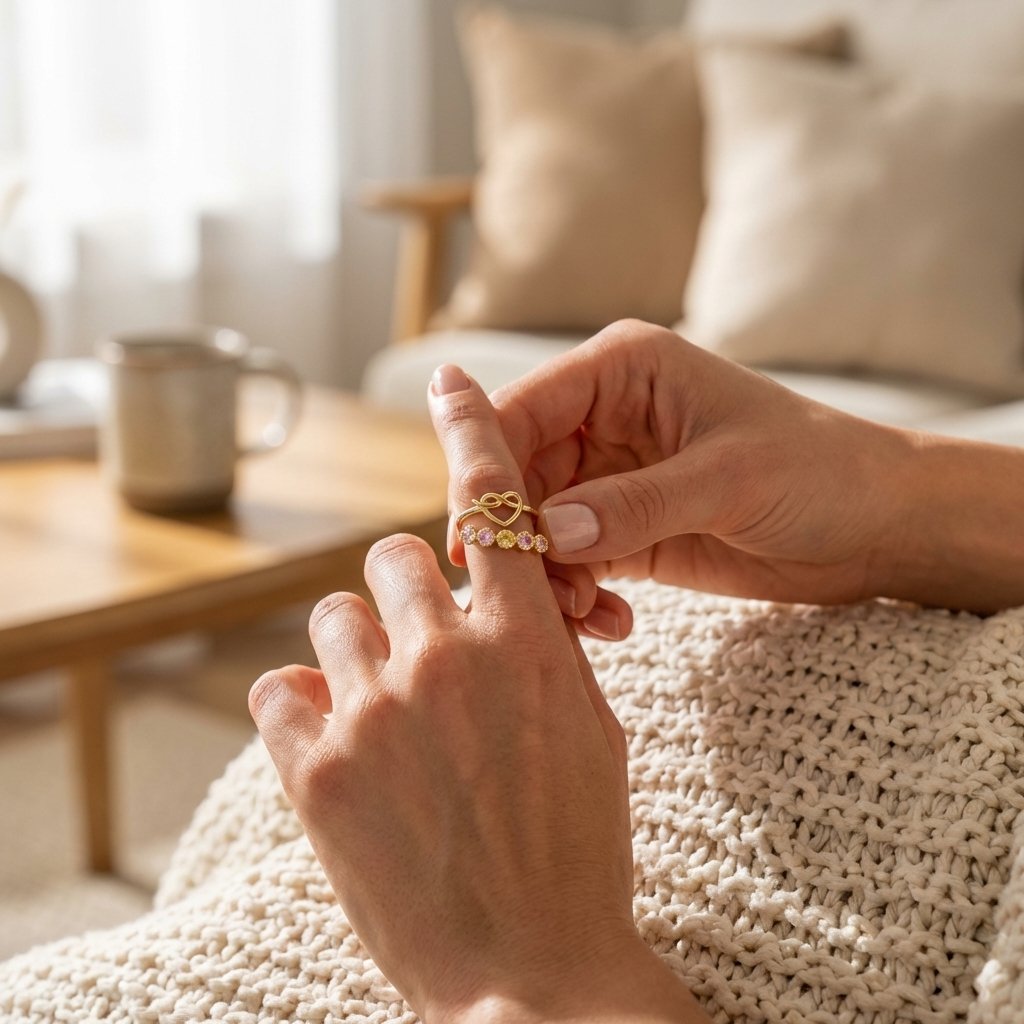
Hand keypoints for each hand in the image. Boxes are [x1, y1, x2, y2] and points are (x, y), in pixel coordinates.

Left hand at [249, 367, 706, 1022]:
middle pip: (393, 557)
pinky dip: (300, 710)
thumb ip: (544, 651)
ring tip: (382, 714)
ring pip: (331, 618)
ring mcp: (374, 712)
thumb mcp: (590, 731)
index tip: (451, 380)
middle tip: (423, 652)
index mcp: (528, 642)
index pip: (497, 504)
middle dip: (407, 596)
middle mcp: (446, 658)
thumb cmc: (576, 850)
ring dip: (355, 652)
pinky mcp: (316, 771)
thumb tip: (503, 605)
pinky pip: (276, 691)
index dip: (473, 430)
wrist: (534, 971)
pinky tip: (334, 749)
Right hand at [489, 319, 914, 605]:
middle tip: (534, 596)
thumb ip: (635, 504)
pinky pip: (571, 563)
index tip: (473, 533)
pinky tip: (610, 623)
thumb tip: (547, 532)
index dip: (488, 467)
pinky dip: (576, 597)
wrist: (875, 526)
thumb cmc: (819, 470)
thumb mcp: (728, 479)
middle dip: (520, 537)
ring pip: (539, 527)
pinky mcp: (624, 530)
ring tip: (585, 615)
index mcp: (621, 370)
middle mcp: (604, 417)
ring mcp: (611, 477)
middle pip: (519, 475)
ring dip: (549, 577)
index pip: (523, 410)